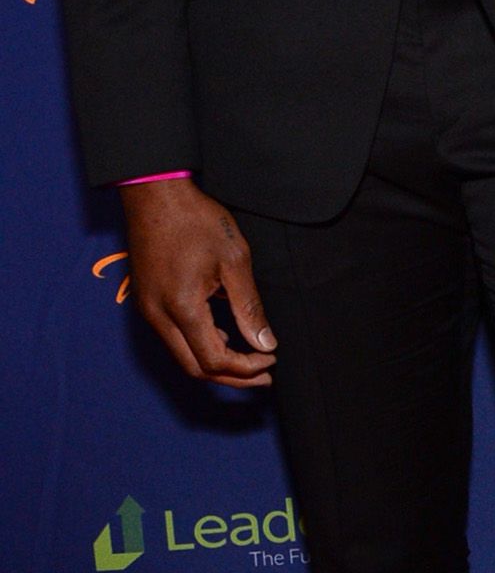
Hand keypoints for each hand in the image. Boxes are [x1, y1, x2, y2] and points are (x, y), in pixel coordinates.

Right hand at [119, 177, 276, 386]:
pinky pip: (172, 337)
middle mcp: (158, 316)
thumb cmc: (196, 221)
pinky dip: (198, 345)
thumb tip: (265, 343)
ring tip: (248, 358)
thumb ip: (249, 307)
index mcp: (182, 308)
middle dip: (232, 377)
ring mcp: (147, 310)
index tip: (271, 359)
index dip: (246, 367)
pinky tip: (223, 334)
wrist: (154, 195)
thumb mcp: (234, 261)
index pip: (215, 360)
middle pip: (194, 368)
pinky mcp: (145, 301)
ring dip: (214, 362)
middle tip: (263, 375)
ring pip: (181, 356)